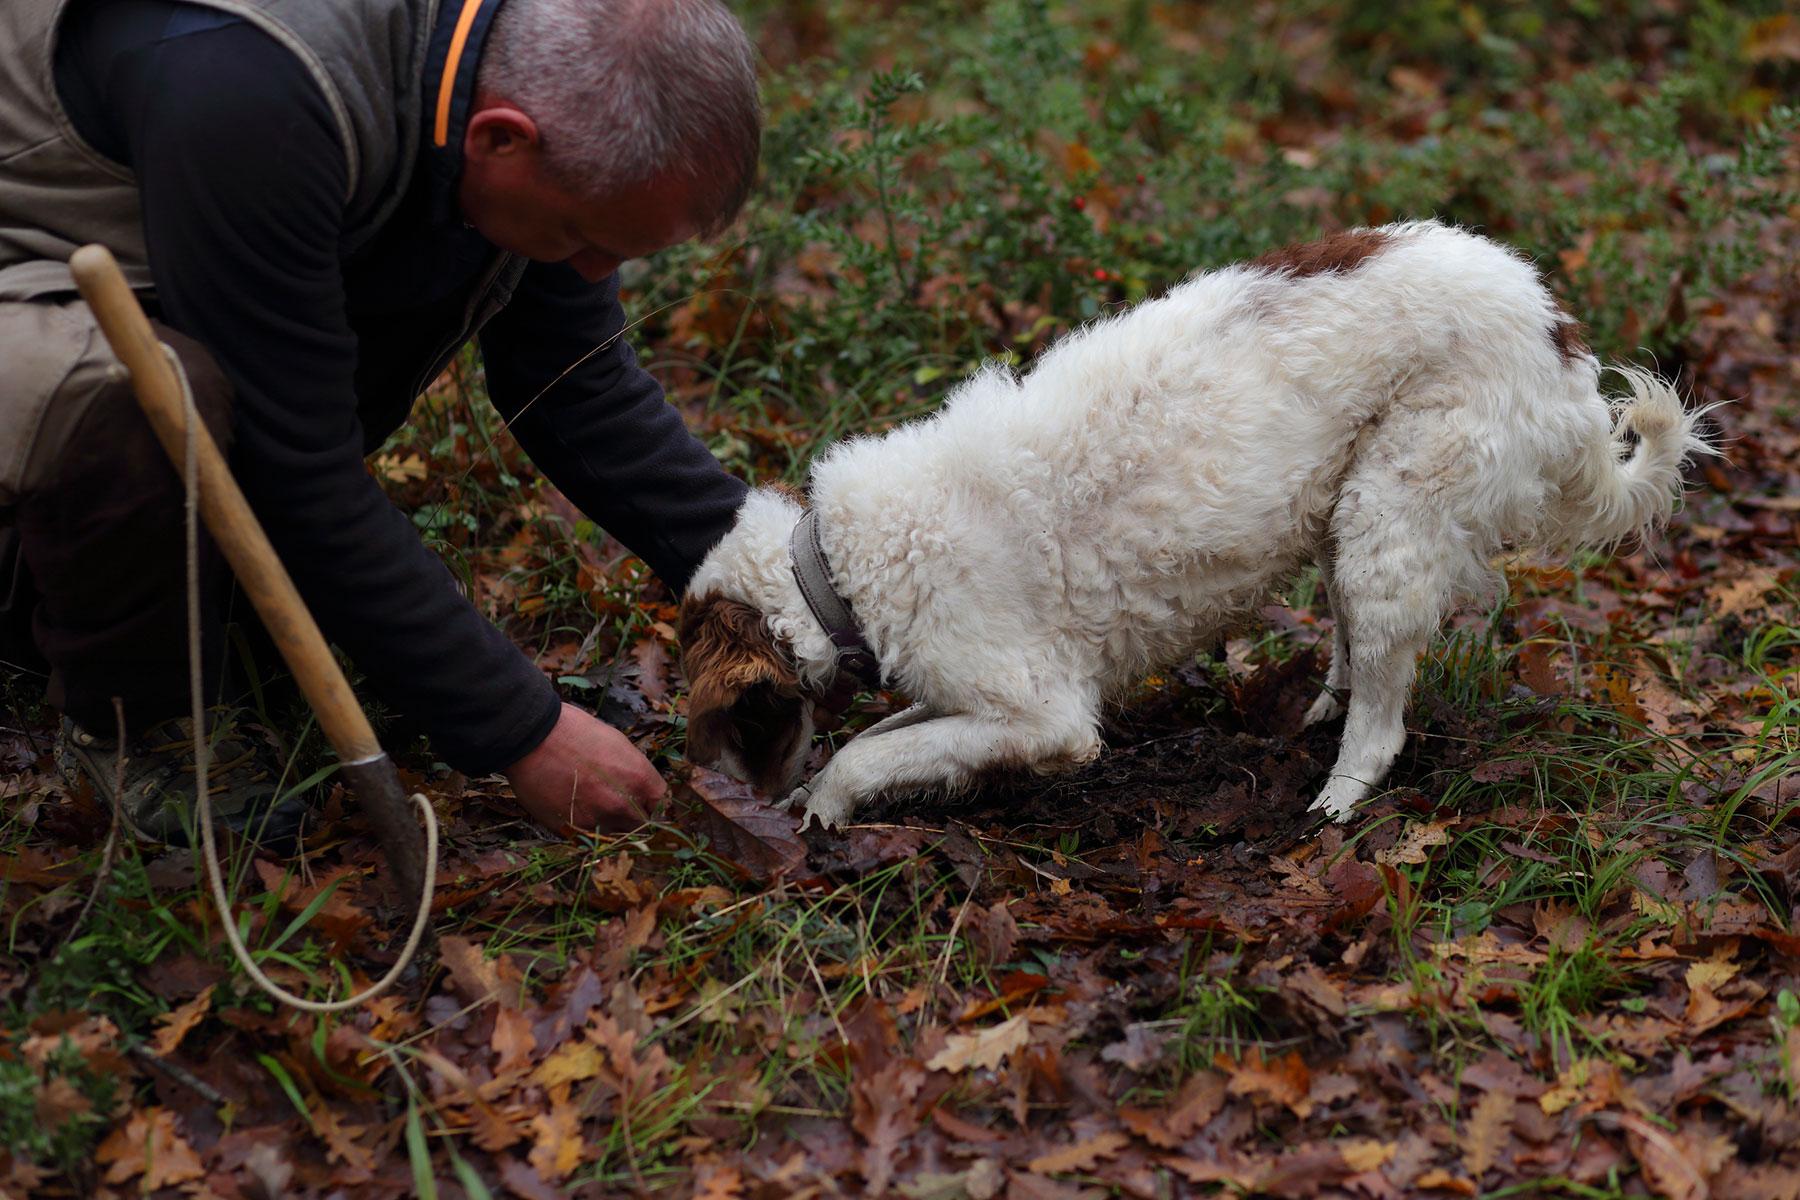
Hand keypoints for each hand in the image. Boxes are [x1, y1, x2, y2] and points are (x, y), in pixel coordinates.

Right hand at [504, 703, 666, 832]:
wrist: (532, 739)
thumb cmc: (575, 732)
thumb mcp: (618, 745)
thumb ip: (634, 773)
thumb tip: (640, 790)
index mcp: (640, 778)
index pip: (662, 806)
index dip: (655, 806)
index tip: (647, 806)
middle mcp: (624, 804)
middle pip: (643, 827)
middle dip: (635, 819)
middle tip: (618, 808)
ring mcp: (599, 820)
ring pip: (617, 836)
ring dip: (611, 826)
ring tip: (593, 806)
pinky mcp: (574, 831)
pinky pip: (591, 838)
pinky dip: (587, 829)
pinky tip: (576, 809)